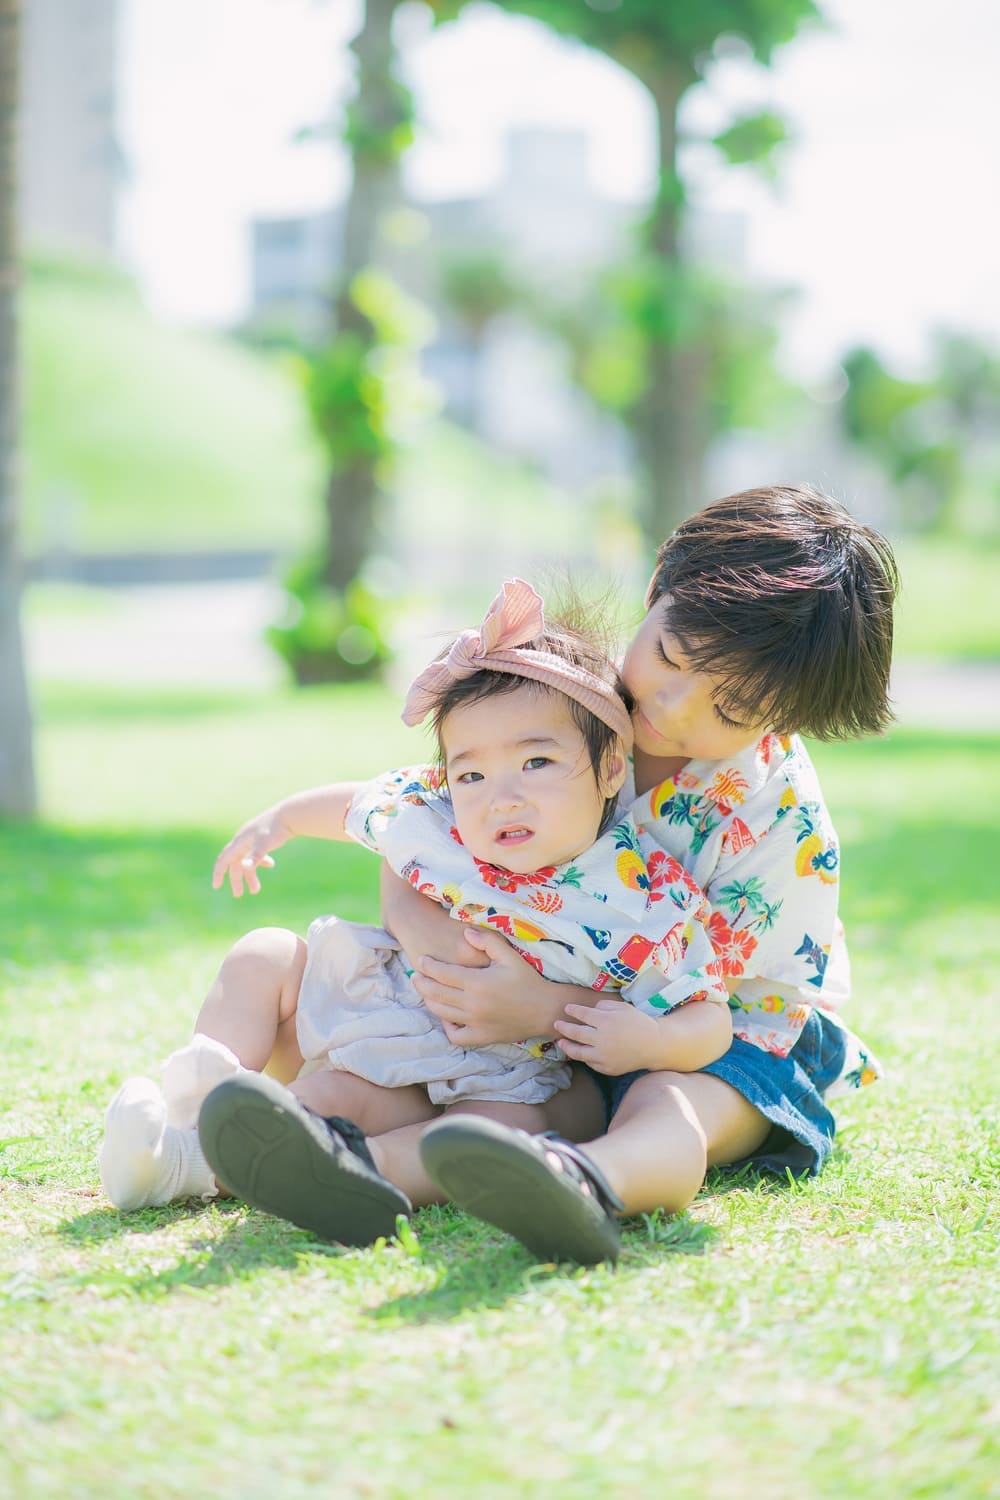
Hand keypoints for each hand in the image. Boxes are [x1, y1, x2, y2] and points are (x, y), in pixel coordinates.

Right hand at [212, 806, 291, 896]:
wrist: (290, 814)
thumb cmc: (276, 829)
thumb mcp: (264, 844)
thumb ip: (254, 857)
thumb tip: (244, 867)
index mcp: (240, 841)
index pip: (224, 859)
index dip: (218, 873)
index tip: (216, 887)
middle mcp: (243, 839)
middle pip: (235, 863)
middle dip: (236, 879)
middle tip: (239, 894)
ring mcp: (252, 838)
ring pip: (246, 860)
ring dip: (250, 874)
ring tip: (256, 889)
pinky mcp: (262, 837)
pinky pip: (256, 853)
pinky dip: (260, 861)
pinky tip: (271, 864)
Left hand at [412, 928, 561, 1046]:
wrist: (545, 1010)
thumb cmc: (528, 980)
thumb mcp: (510, 956)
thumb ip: (487, 942)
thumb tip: (466, 932)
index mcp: (478, 982)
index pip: (443, 974)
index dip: (428, 967)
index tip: (421, 961)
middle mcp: (473, 1004)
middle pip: (436, 993)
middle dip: (421, 984)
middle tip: (415, 976)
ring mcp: (476, 1023)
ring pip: (441, 1013)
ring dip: (429, 1001)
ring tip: (426, 992)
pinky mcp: (481, 1037)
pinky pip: (455, 1035)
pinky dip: (447, 1027)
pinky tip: (447, 1016)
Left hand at [554, 998, 666, 1074]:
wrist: (654, 1045)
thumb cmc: (638, 1023)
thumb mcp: (622, 1007)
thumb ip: (603, 1005)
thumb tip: (588, 1009)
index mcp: (606, 1021)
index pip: (582, 1015)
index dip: (572, 1011)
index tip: (567, 1009)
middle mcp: (602, 1039)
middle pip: (576, 1033)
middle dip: (563, 1027)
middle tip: (556, 1024)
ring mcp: (604, 1056)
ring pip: (578, 1052)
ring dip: (567, 1046)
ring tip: (560, 1042)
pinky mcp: (607, 1068)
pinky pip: (590, 1062)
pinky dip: (583, 1057)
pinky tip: (579, 1052)